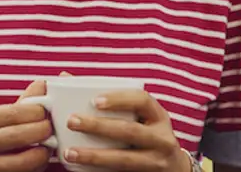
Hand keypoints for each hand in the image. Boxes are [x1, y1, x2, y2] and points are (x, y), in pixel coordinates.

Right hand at [0, 80, 53, 171]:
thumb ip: (12, 106)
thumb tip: (41, 87)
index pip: (13, 112)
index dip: (38, 112)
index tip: (47, 112)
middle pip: (18, 135)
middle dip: (43, 132)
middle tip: (52, 130)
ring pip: (19, 162)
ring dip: (40, 156)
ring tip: (46, 150)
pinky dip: (31, 170)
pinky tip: (35, 165)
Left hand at [61, 90, 192, 171]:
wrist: (173, 168)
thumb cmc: (147, 134)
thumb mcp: (140, 117)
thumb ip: (111, 101)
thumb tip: (66, 77)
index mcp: (158, 116)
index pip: (143, 100)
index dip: (119, 99)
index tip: (94, 101)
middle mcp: (162, 138)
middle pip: (130, 131)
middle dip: (99, 126)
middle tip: (71, 121)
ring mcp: (157, 161)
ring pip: (125, 159)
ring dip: (94, 156)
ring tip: (69, 153)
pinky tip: (82, 169)